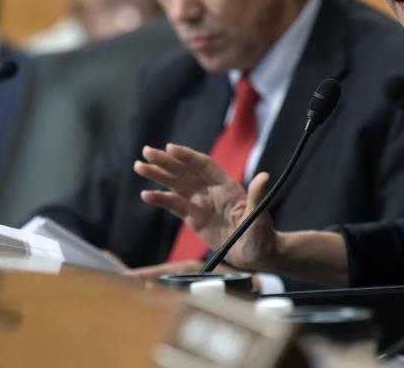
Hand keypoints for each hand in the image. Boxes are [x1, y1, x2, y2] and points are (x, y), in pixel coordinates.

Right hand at [133, 143, 277, 269]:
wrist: (254, 255)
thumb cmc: (261, 235)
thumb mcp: (260, 216)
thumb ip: (258, 197)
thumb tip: (264, 176)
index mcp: (227, 186)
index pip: (204, 165)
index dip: (188, 156)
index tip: (170, 148)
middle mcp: (211, 190)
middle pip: (185, 171)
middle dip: (166, 161)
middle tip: (146, 151)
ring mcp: (200, 203)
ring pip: (175, 185)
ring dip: (158, 175)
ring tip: (139, 166)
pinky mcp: (192, 218)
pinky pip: (173, 206)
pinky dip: (160, 199)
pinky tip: (146, 194)